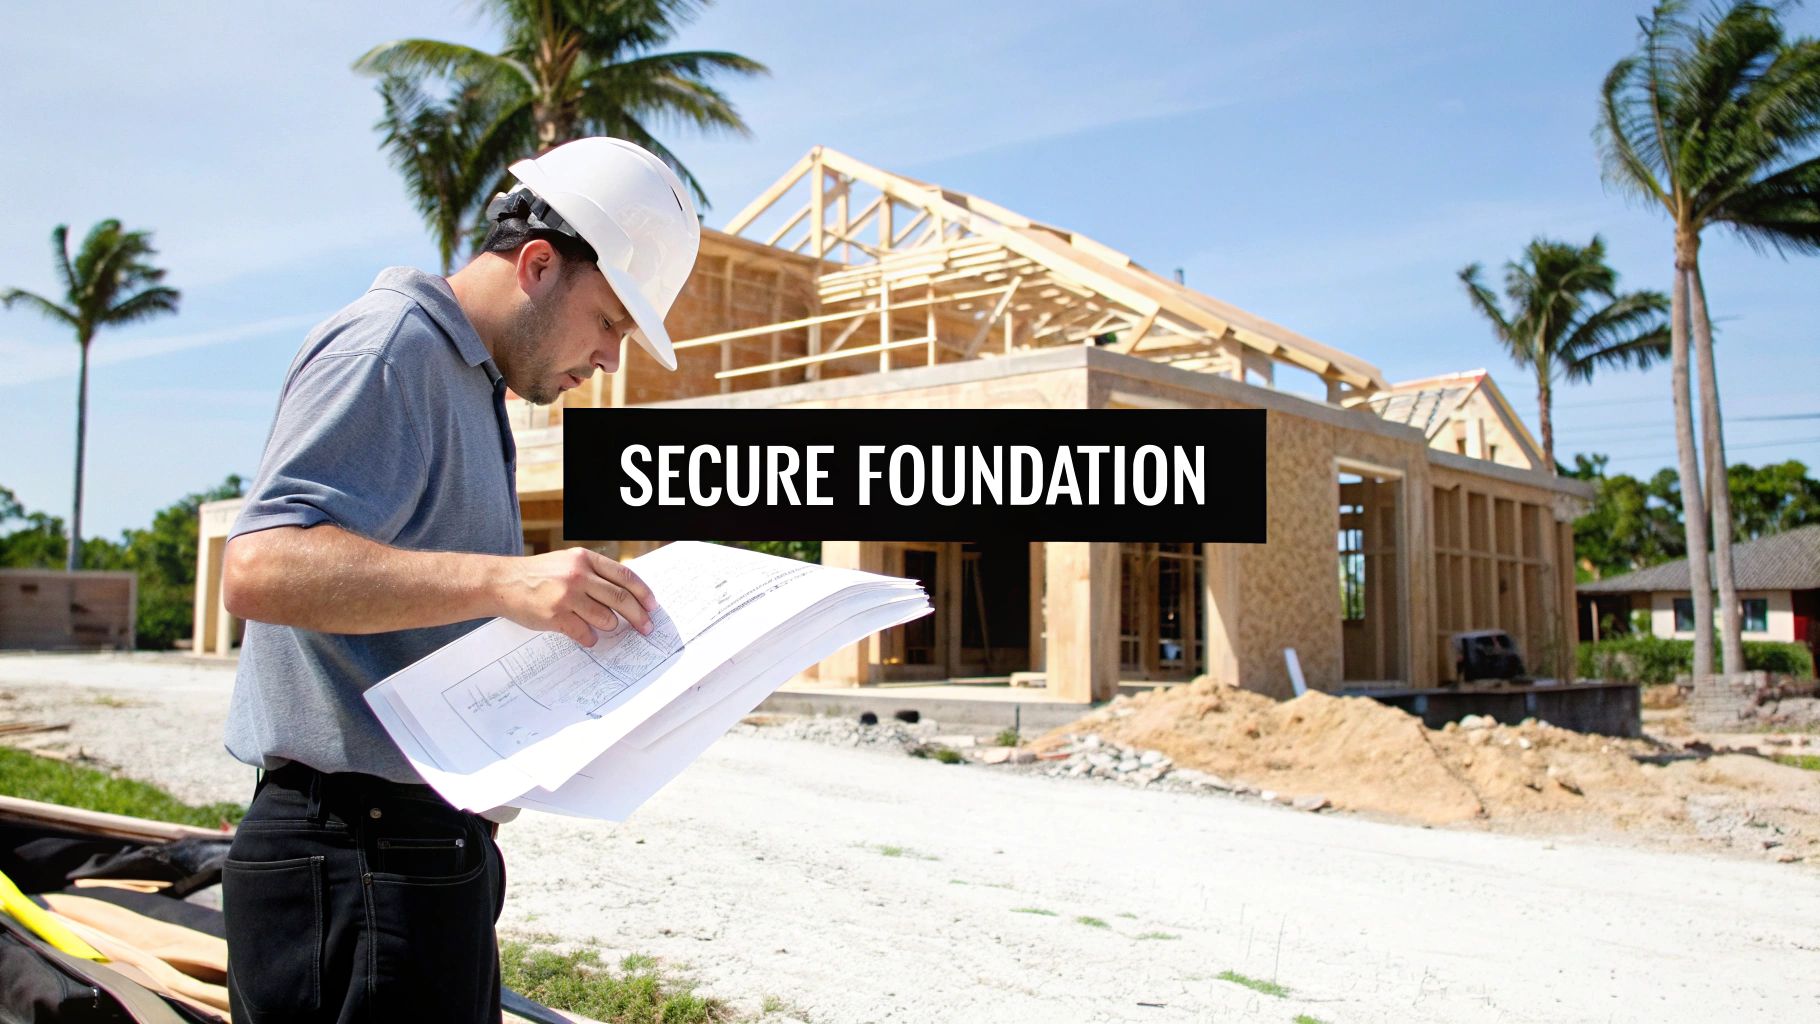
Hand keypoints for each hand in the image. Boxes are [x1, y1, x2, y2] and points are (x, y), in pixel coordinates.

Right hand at [493, 548, 657, 645]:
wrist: (503, 582)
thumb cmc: (539, 574)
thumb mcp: (568, 562)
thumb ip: (594, 573)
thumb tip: (626, 593)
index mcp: (584, 559)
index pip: (624, 576)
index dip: (643, 593)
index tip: (652, 606)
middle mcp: (578, 575)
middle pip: (620, 598)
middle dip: (638, 616)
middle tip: (646, 627)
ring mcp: (566, 596)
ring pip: (605, 617)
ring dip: (610, 626)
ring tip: (604, 626)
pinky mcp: (556, 616)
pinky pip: (585, 632)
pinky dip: (590, 637)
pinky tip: (587, 636)